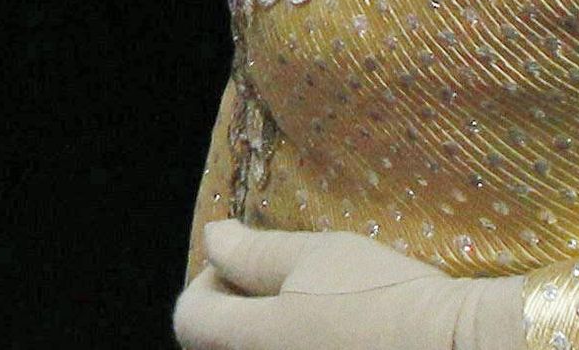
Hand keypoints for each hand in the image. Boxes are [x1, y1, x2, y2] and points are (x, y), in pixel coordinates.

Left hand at [174, 225, 527, 349]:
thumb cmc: (388, 298)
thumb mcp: (318, 257)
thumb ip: (254, 253)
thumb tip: (214, 238)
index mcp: (251, 342)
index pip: (190, 317)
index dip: (210, 282)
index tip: (247, 265)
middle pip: (222, 346)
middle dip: (243, 313)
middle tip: (288, 288)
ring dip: (275, 334)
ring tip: (322, 314)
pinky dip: (306, 347)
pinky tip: (345, 337)